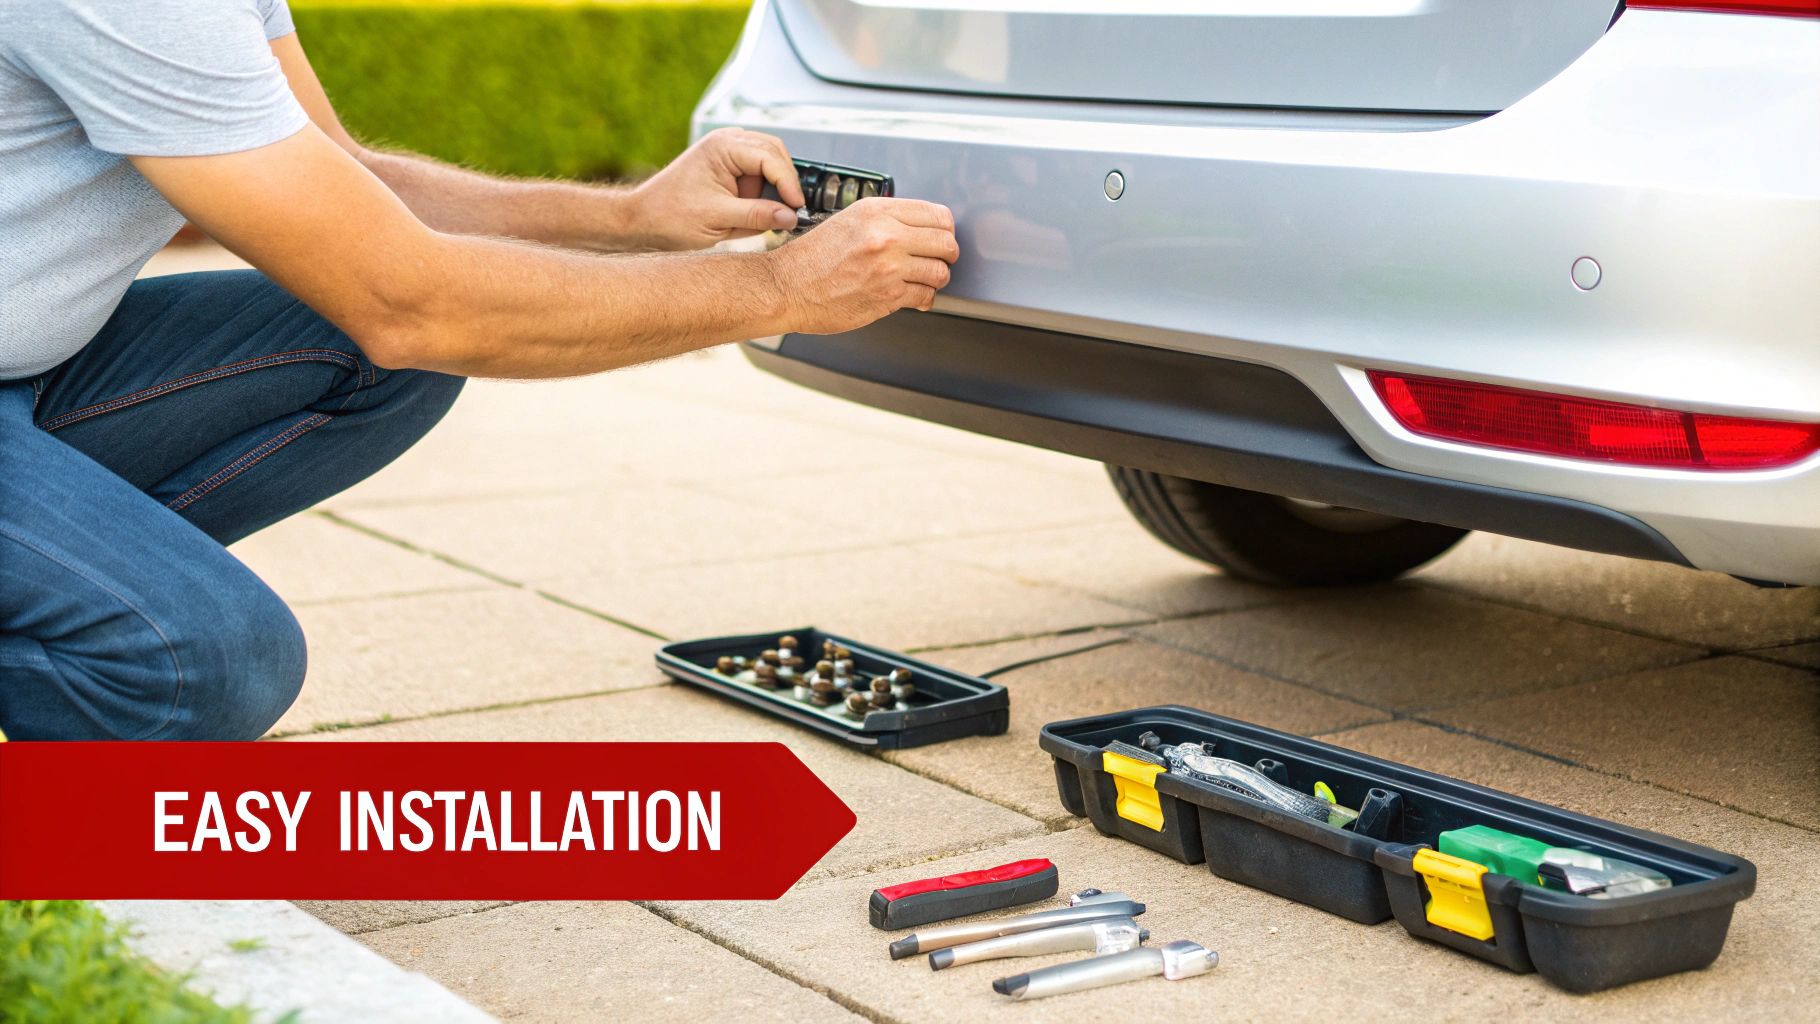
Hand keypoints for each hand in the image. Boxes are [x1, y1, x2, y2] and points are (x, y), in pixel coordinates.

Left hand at [627, 128, 804, 249]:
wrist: (642, 220)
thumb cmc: (670, 216)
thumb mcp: (718, 220)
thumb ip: (757, 216)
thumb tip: (790, 216)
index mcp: (723, 147)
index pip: (771, 158)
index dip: (788, 184)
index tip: (797, 208)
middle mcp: (726, 141)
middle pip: (775, 153)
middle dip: (783, 183)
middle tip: (788, 212)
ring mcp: (726, 151)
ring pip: (769, 162)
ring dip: (771, 188)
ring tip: (761, 215)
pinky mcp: (726, 164)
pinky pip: (756, 172)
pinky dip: (760, 191)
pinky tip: (751, 211)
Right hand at [764, 198, 958, 334]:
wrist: (787, 287)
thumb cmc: (812, 259)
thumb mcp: (849, 221)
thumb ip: (885, 220)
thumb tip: (920, 229)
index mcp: (877, 211)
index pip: (937, 215)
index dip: (944, 229)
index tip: (941, 236)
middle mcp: (885, 235)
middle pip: (946, 242)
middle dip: (946, 254)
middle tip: (939, 259)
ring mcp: (888, 267)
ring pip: (940, 271)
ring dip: (937, 278)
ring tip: (925, 278)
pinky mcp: (887, 296)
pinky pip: (925, 295)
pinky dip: (924, 297)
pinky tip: (914, 295)